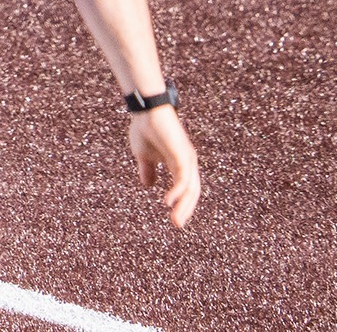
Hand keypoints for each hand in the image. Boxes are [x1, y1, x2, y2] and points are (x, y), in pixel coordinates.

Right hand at [127, 106, 200, 227]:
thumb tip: (148, 185)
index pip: (186, 188)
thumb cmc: (145, 129)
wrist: (146, 110)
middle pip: (192, 192)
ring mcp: (186, 158)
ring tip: (176, 220)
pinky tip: (168, 202)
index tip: (175, 220)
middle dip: (185, 209)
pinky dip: (177, 192)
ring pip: (190, 188)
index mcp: (180, 163)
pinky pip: (183, 178)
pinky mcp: (182, 155)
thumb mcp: (144, 156)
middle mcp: (187, 162)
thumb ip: (148, 170)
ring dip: (183, 206)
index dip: (182, 204)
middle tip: (177, 225)